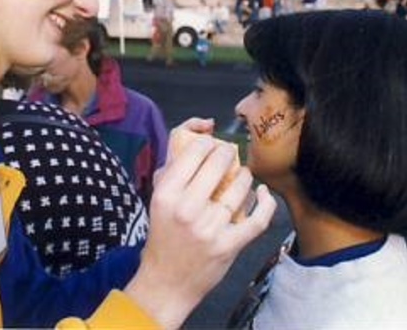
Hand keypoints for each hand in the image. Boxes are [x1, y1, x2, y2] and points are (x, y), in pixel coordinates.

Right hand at [125, 119, 275, 328]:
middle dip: (228, 152)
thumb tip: (196, 143)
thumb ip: (172, 173)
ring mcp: (210, 227)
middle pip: (218, 163)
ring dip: (245, 176)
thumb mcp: (157, 200)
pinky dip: (266, 203)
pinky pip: (258, 219)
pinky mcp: (229, 245)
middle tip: (229, 154)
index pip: (194, 152)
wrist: (166, 282)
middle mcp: (187, 208)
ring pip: (240, 187)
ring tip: (242, 176)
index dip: (207, 142)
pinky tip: (263, 193)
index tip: (212, 144)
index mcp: (167, 193)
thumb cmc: (162, 236)